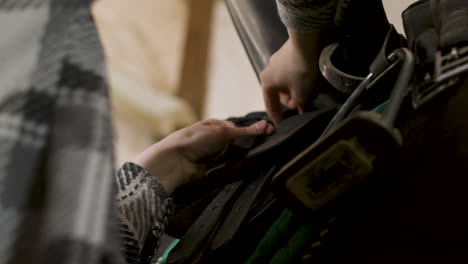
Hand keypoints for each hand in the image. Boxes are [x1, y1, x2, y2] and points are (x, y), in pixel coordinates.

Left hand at [133, 119, 273, 193]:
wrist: (175, 161)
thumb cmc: (195, 140)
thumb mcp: (222, 132)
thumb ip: (245, 132)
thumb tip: (266, 125)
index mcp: (215, 125)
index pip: (239, 128)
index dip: (253, 131)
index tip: (268, 133)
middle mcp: (215, 139)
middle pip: (237, 143)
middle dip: (248, 146)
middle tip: (264, 147)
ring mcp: (213, 154)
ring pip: (234, 156)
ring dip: (241, 158)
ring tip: (255, 157)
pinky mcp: (212, 169)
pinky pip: (228, 168)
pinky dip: (233, 168)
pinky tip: (241, 167)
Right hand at [261, 29, 330, 124]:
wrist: (307, 40)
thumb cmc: (300, 71)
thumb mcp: (301, 94)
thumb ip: (300, 107)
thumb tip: (302, 113)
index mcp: (266, 83)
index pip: (270, 106)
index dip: (278, 118)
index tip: (285, 126)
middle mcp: (269, 71)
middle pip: (280, 94)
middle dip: (293, 101)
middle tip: (305, 105)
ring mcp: (279, 60)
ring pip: (289, 82)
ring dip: (299, 90)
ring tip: (313, 92)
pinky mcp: (290, 53)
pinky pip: (294, 72)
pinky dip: (302, 79)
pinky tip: (314, 80)